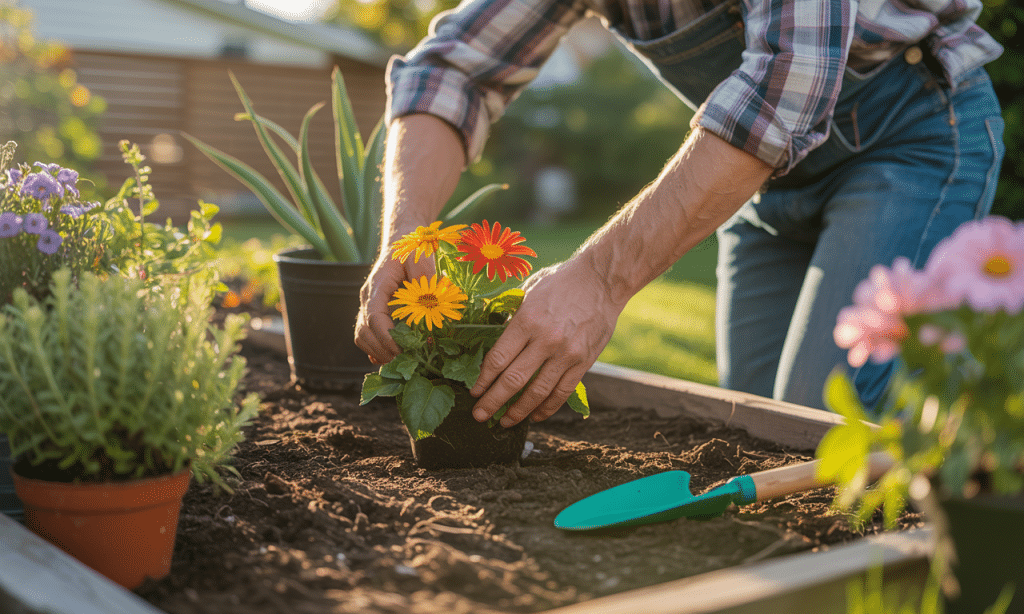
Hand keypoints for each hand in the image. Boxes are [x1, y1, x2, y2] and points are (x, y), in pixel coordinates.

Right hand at [355, 253, 433, 363]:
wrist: (400, 244)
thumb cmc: (411, 249)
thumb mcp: (420, 257)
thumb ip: (425, 275)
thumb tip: (433, 297)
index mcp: (378, 286)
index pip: (374, 316)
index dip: (387, 337)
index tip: (402, 350)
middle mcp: (369, 298)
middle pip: (364, 331)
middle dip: (383, 349)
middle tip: (406, 360)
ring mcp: (369, 307)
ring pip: (362, 336)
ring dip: (378, 352)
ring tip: (401, 362)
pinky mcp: (374, 314)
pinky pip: (367, 337)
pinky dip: (376, 350)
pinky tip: (393, 357)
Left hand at [470, 258, 621, 425]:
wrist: (602, 279)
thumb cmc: (561, 282)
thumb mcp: (529, 291)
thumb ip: (512, 318)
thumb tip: (493, 340)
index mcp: (527, 320)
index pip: (498, 359)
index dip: (483, 380)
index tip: (474, 392)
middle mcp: (546, 339)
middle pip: (513, 380)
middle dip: (492, 402)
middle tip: (479, 415)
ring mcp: (566, 353)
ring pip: (537, 392)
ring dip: (518, 411)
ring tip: (504, 422)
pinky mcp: (584, 361)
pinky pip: (562, 392)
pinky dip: (547, 408)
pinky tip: (535, 416)